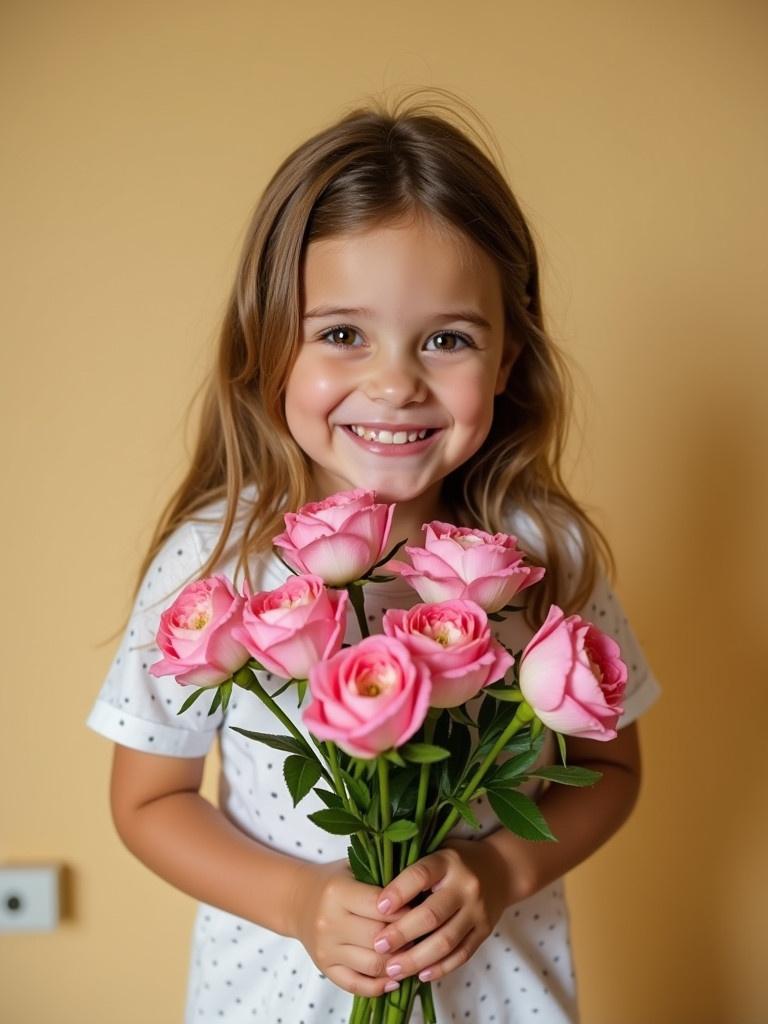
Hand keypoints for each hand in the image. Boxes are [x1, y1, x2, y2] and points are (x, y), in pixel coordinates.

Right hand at [291, 857, 410, 997]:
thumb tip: (420, 893)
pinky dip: (380, 986)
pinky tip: (395, 979)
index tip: (421, 908)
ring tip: (413, 954)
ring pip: (373, 965)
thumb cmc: (334, 882)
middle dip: (405, 937)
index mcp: (338, 892)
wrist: (298, 900)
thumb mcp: (355, 868)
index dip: (405, 910)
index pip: (381, 906)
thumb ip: (382, 878)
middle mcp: (329, 922)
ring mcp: (326, 949)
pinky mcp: (325, 969)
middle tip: (421, 933)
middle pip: (379, 938)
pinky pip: (357, 985)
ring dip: (398, 963)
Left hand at [370, 837, 513, 984]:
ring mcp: (477, 910)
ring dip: (417, 959)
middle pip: (431, 914)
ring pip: (446, 941)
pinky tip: (421, 975)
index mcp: (447, 861)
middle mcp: (465, 885)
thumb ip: (412, 872)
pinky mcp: (485, 931)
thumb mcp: (436, 854)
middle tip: (378, 947)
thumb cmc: (455, 862)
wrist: (501, 869)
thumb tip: (375, 899)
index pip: (420, 875)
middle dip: (402, 933)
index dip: (398, 892)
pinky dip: (441, 968)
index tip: (378, 908)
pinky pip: (462, 954)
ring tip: (393, 969)